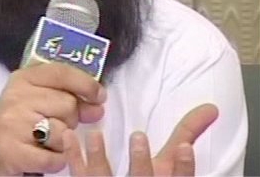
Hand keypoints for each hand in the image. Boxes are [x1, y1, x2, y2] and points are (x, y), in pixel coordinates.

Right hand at [0, 62, 106, 175]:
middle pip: (68, 105)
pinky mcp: (15, 152)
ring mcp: (14, 125)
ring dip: (62, 143)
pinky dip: (55, 161)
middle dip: (69, 120)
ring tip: (44, 141)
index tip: (99, 96)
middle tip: (52, 124)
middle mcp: (17, 98)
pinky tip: (42, 155)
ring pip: (64, 133)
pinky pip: (55, 158)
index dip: (86, 84)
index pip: (61, 72)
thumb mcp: (34, 98)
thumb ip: (65, 96)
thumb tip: (98, 105)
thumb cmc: (14, 120)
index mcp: (22, 79)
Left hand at [62, 103, 218, 175]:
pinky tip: (68, 136)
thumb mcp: (169, 162)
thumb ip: (187, 134)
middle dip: (141, 162)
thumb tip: (210, 108)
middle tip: (138, 136)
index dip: (185, 167)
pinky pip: (79, 175)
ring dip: (99, 157)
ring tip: (95, 135)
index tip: (186, 148)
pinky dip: (72, 156)